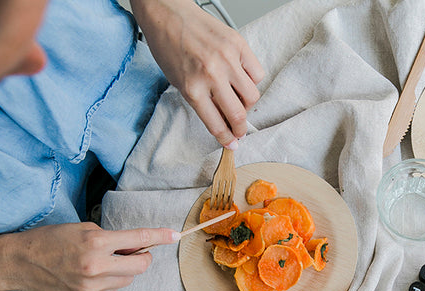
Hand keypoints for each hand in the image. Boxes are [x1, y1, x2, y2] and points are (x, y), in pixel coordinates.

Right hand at [0, 223, 180, 290]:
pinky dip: (109, 282)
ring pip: (127, 280)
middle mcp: (96, 268)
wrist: (20, 262)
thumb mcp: (84, 229)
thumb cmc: (50, 240)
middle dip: (141, 257)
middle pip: (140, 266)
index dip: (159, 236)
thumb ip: (113, 238)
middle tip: (132, 250)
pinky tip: (90, 275)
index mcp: (95, 244)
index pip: (138, 239)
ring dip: (123, 270)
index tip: (174, 235)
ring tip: (101, 262)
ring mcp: (91, 288)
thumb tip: (138, 245)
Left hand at [130, 0, 264, 147]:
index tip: (232, 142)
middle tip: (240, 129)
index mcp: (193, 88)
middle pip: (238, 114)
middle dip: (241, 128)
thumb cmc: (169, 46)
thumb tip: (224, 120)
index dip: (227, 138)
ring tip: (238, 100)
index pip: (217, 123)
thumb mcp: (179, 82)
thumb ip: (202, 102)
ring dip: (247, 104)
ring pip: (252, 95)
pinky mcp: (238, 45)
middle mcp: (212, 75)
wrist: (168, 14)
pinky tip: (241, 78)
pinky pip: (257, 73)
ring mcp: (227, 59)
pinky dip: (252, 80)